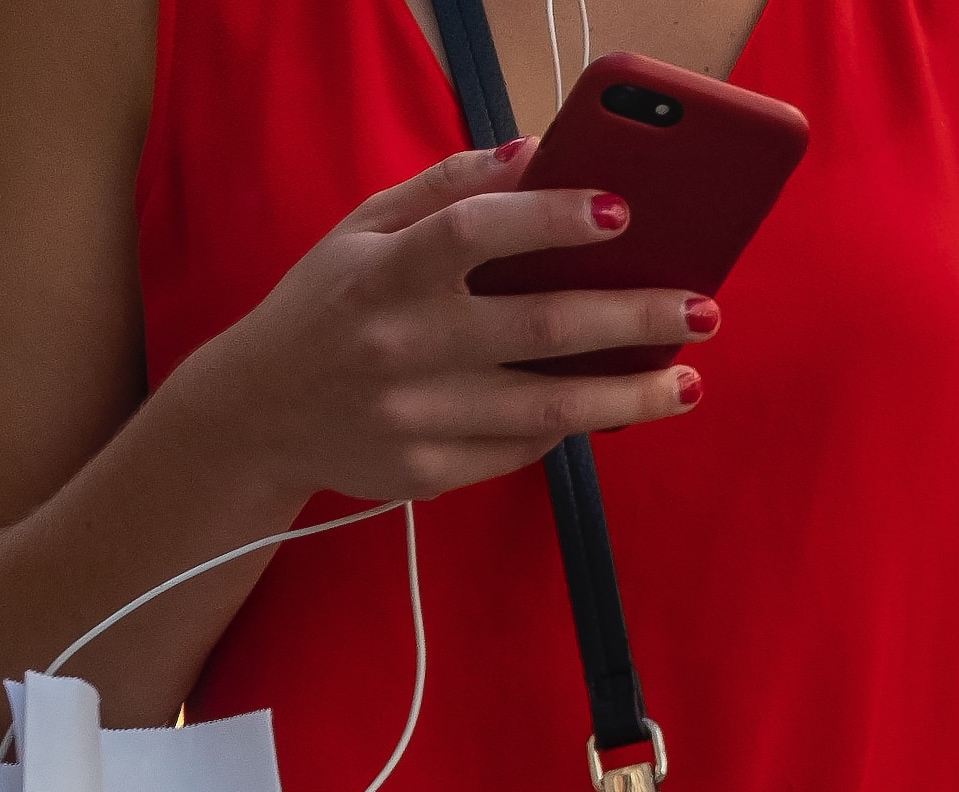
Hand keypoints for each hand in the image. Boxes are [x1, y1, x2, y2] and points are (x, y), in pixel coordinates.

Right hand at [168, 142, 714, 508]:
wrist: (255, 416)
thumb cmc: (326, 308)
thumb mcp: (363, 229)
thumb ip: (447, 189)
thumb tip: (538, 153)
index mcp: (385, 272)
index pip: (476, 232)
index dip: (551, 218)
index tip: (622, 210)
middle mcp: (402, 346)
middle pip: (540, 329)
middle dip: (632, 316)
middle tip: (702, 307)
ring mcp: (416, 417)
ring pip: (548, 411)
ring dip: (630, 397)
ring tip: (688, 383)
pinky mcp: (427, 472)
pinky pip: (520, 451)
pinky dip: (570, 429)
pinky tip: (610, 408)